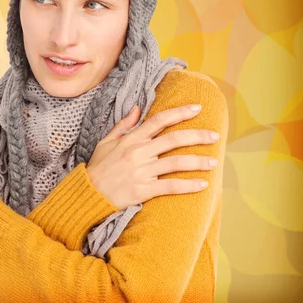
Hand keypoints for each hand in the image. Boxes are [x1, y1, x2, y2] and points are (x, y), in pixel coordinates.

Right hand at [86, 104, 219, 210]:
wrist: (87, 193)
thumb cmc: (97, 168)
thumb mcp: (106, 142)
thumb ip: (123, 125)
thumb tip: (137, 108)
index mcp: (130, 140)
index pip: (158, 121)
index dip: (179, 113)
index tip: (197, 109)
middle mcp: (138, 153)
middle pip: (174, 139)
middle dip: (197, 135)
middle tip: (214, 136)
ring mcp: (141, 172)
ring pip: (176, 163)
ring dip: (198, 161)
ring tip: (214, 162)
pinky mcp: (143, 190)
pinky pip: (170, 186)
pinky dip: (188, 185)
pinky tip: (202, 184)